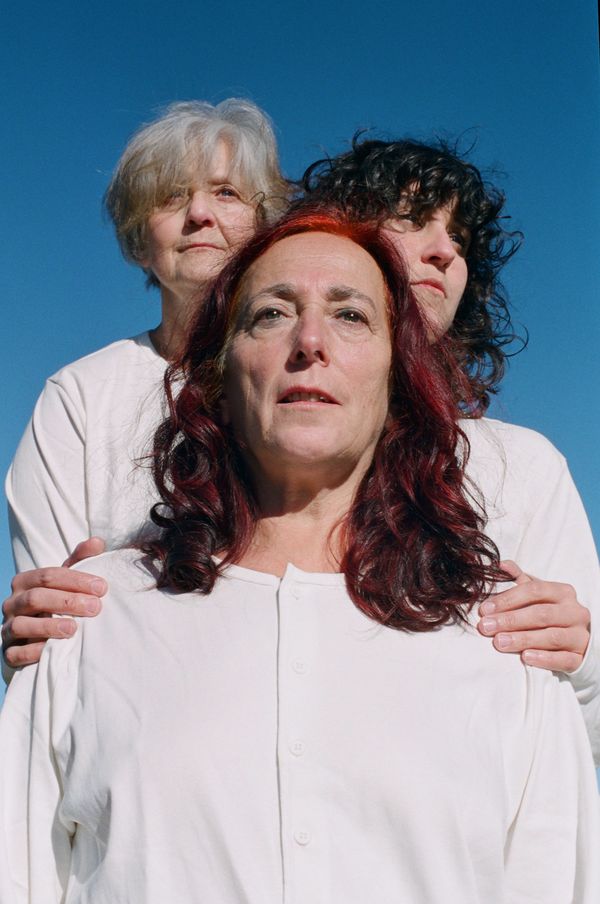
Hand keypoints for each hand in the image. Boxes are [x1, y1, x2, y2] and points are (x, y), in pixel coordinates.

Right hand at [2, 537, 106, 667]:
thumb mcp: (67, 580)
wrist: (37, 637)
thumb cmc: (57, 603)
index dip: (76, 580)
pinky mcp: (8, 652)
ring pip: (21, 625)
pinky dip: (32, 652)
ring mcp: (7, 628)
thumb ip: (81, 560)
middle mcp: (12, 603)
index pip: (48, 575)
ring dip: (48, 626)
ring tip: (74, 629)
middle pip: (36, 598)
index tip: (102, 587)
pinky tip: (51, 650)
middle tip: (95, 607)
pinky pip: (15, 653)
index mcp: (25, 581)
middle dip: (67, 601)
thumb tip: (97, 541)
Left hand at [477, 560, 590, 672]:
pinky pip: (564, 659)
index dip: (508, 599)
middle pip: (541, 614)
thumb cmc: (551, 614)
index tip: (485, 609)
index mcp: (563, 592)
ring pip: (552, 636)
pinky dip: (544, 658)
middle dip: (510, 620)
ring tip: (499, 642)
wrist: (576, 641)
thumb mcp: (538, 596)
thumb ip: (520, 580)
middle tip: (486, 627)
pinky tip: (525, 657)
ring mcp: (580, 636)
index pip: (534, 590)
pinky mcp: (581, 658)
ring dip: (522, 639)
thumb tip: (501, 564)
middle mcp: (575, 612)